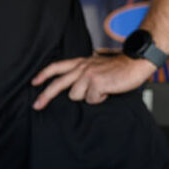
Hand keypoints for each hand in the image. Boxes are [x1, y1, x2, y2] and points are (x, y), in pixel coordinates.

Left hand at [31, 53, 153, 110]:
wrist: (135, 63)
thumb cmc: (118, 68)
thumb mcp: (96, 66)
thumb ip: (83, 74)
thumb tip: (72, 90)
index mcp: (81, 63)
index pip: (57, 67)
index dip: (44, 74)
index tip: (34, 82)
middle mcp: (81, 67)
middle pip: (58, 83)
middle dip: (45, 96)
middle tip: (37, 105)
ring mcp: (88, 75)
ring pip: (75, 95)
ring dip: (88, 97)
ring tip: (100, 90)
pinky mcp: (96, 83)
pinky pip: (91, 99)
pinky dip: (99, 99)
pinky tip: (107, 91)